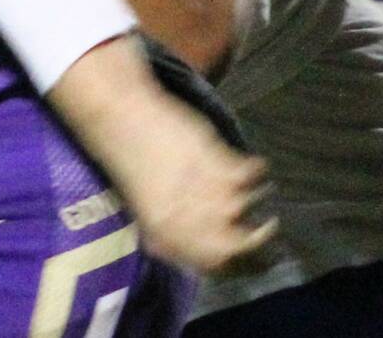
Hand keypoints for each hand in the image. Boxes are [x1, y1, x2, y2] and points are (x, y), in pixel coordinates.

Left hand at [49, 37, 275, 275]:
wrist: (122, 119)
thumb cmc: (125, 160)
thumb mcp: (140, 207)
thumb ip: (165, 232)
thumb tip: (184, 249)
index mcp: (166, 236)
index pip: (212, 262)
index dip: (226, 255)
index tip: (234, 246)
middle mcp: (193, 222)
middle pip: (240, 242)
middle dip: (252, 235)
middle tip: (260, 225)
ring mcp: (211, 195)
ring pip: (250, 206)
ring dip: (253, 196)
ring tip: (247, 186)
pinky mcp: (223, 165)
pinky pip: (253, 174)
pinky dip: (255, 168)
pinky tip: (250, 164)